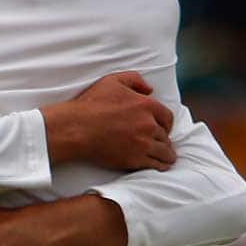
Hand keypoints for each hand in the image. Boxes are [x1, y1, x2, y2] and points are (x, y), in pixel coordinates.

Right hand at [40, 71, 175, 170]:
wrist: (77, 128)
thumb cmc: (92, 104)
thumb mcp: (113, 81)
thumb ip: (135, 80)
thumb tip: (150, 89)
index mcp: (146, 105)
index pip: (167, 116)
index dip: (167, 123)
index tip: (164, 128)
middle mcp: (148, 124)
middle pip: (165, 135)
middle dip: (165, 139)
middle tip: (163, 143)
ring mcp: (143, 143)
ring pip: (164, 151)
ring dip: (167, 154)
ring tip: (168, 157)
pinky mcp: (135, 159)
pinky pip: (155, 164)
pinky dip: (161, 165)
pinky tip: (161, 166)